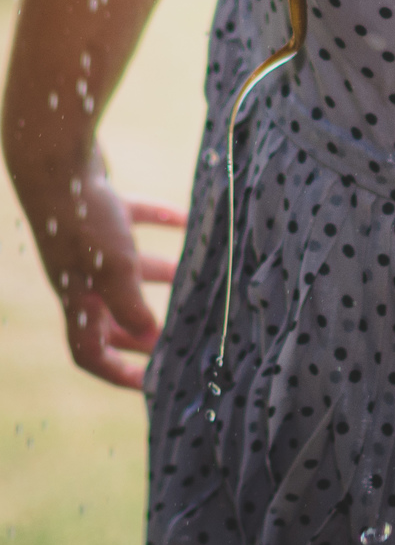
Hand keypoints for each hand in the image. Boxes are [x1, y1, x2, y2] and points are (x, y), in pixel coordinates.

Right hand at [25, 147, 186, 388]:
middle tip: (170, 339)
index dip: (117, 372)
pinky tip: (186, 219)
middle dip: (138, 329)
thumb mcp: (115, 270)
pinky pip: (133, 220)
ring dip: (155, 273)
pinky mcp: (100, 207)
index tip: (149, 384)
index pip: (89, 351)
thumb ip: (132, 307)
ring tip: (188, 276)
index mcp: (76, 299)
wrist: (57, 160)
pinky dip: (159, 222)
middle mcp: (80, 274)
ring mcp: (88, 240)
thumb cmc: (84, 221)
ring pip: (123, 267)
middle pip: (107, 314)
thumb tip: (151, 338)